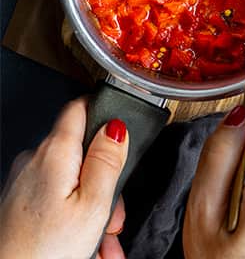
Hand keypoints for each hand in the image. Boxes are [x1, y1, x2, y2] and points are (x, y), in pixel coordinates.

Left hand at [0, 98, 128, 258]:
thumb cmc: (45, 252)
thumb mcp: (94, 204)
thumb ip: (107, 159)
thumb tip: (116, 126)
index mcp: (54, 152)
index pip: (79, 107)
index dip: (104, 113)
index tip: (121, 135)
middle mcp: (32, 161)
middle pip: (80, 152)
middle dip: (103, 180)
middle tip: (113, 214)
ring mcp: (21, 183)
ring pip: (69, 180)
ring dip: (90, 205)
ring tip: (101, 241)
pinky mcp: (16, 205)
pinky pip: (53, 199)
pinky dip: (70, 216)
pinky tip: (82, 244)